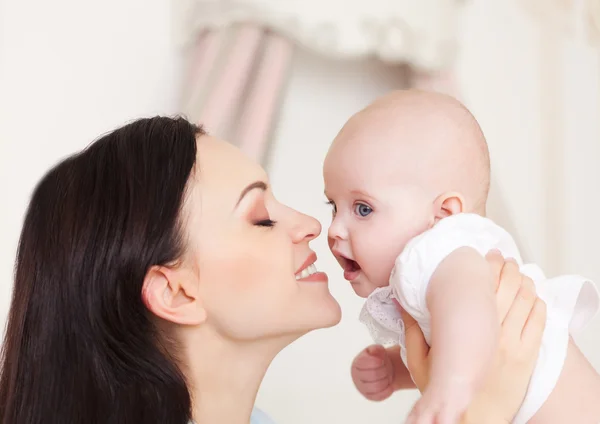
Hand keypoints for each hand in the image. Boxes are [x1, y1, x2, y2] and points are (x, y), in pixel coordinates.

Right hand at [350, 344, 394, 400]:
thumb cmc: (378, 358)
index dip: (376, 362)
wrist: (382, 370)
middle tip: (387, 368)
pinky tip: (390, 385)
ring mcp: (361, 387)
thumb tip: (373, 352)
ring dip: (386, 381)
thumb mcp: (377, 350)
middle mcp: (356, 376)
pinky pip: (378, 396)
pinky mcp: (368, 396)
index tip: (382, 360)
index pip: (364, 363)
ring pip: (376, 387)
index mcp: (357, 363)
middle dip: (384, 371)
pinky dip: (387, 391)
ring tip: (388, 376)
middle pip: (373, 375)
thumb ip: (375, 349)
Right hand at [399, 250, 546, 423]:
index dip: (485, 265)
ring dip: (522, 280)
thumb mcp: (420, 364)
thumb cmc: (448, 392)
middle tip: (498, 257)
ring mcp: (513, 344)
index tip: (482, 256)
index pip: (481, 286)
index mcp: (466, 331)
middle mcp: (492, 333)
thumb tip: (400, 305)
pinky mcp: (528, 356)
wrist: (475, 420)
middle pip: (506, 285)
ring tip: (516, 271)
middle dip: (504, 266)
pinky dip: (537, 303)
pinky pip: (538, 321)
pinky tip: (532, 296)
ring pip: (525, 299)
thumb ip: (411, 332)